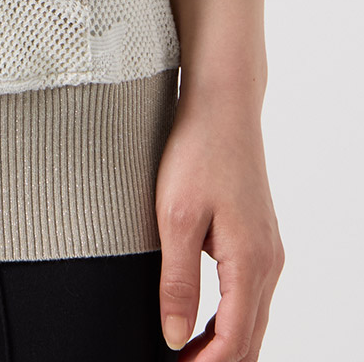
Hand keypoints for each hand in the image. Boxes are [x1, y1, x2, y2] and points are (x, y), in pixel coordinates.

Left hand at [155, 88, 284, 359]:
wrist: (222, 107)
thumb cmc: (197, 152)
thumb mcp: (175, 218)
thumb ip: (177, 282)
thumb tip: (174, 336)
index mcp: (250, 262)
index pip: (234, 341)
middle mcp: (268, 263)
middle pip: (250, 339)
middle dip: (217, 361)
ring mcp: (268, 251)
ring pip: (252, 320)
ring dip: (223, 344)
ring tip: (184, 354)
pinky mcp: (259, 240)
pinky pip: (250, 297)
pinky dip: (230, 320)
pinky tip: (202, 323)